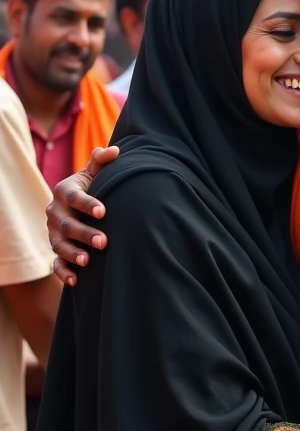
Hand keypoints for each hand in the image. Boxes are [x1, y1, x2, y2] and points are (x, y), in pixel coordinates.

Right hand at [47, 146, 119, 285]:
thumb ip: (102, 161)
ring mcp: (53, 233)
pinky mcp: (55, 250)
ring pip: (59, 245)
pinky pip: (55, 263)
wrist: (81, 207)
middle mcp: (55, 212)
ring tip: (87, 261)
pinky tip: (76, 280)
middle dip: (84, 233)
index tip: (104, 211)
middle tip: (104, 241)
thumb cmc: (92, 187)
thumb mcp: (94, 174)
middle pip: (68, 225)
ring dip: (72, 254)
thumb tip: (115, 150)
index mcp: (63, 192)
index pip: (74, 198)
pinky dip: (63, 273)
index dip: (88, 204)